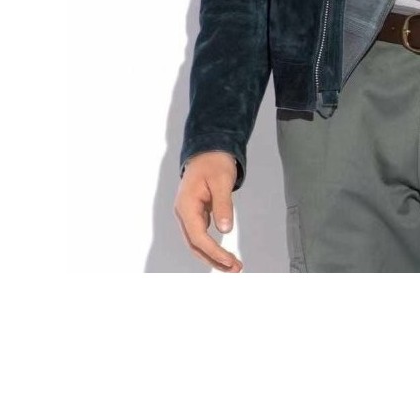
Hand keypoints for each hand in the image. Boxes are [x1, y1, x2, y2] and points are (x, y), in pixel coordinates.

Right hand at [174, 151, 243, 271]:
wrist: (209, 150)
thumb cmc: (214, 163)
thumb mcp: (222, 180)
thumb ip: (223, 204)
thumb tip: (225, 229)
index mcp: (186, 205)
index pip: (197, 236)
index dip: (213, 251)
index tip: (229, 261)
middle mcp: (183, 213)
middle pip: (195, 245)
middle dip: (214, 259)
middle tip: (235, 269)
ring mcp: (188, 215)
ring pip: (198, 243)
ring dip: (213, 257)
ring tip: (233, 266)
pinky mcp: (196, 215)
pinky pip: (202, 236)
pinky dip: (213, 248)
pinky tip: (225, 255)